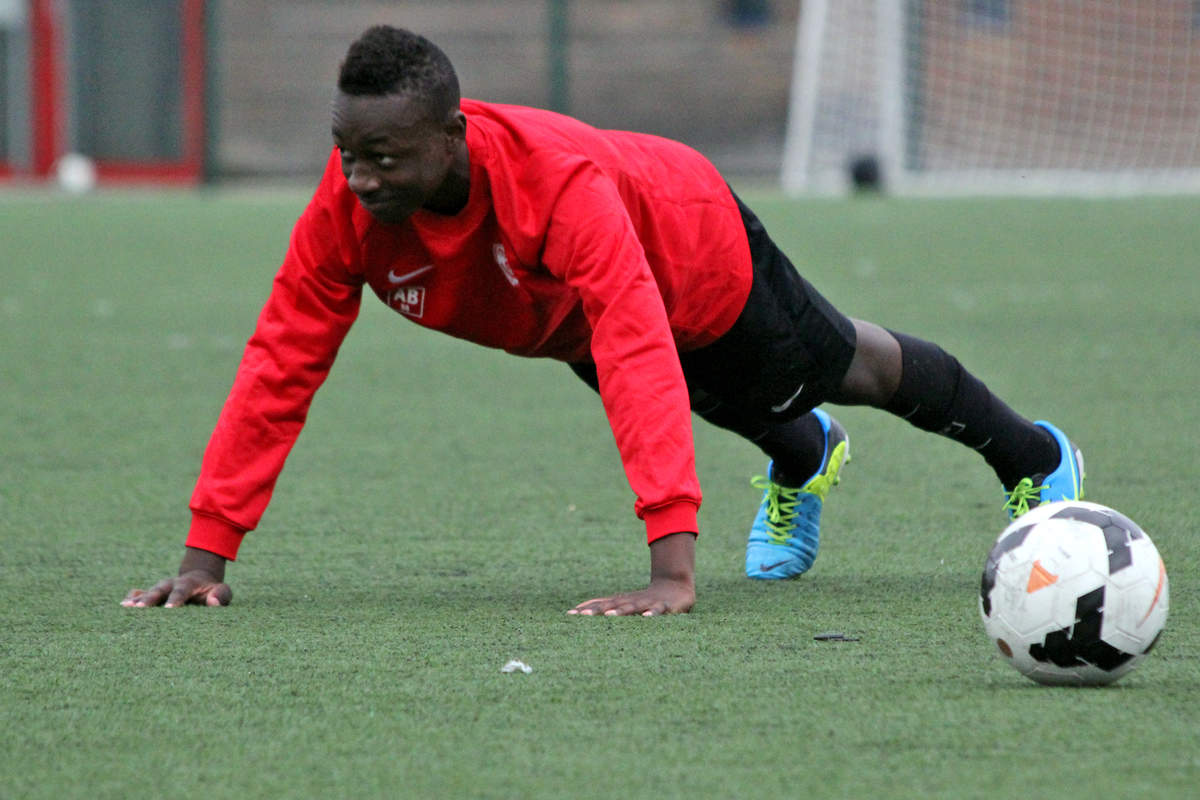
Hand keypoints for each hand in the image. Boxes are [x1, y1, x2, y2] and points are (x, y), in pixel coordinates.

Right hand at [121, 547, 231, 607]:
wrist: (199, 580)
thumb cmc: (212, 591)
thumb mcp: (221, 591)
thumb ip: (221, 595)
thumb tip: (213, 601)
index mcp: (189, 583)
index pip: (182, 590)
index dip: (176, 599)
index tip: (169, 608)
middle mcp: (171, 584)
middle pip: (160, 589)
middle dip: (150, 598)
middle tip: (140, 607)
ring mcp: (160, 588)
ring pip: (148, 592)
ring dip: (137, 599)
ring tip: (126, 606)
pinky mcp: (153, 593)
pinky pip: (141, 594)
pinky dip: (132, 598)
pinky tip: (123, 604)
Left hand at [568, 531, 695, 616]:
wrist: (675, 586)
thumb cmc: (644, 599)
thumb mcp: (623, 602)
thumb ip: (604, 605)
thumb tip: (578, 609)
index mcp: (621, 602)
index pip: (600, 604)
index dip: (585, 609)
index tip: (569, 615)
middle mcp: (631, 601)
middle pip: (612, 606)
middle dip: (597, 611)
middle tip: (582, 616)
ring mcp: (647, 603)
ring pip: (632, 608)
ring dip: (621, 612)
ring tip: (609, 616)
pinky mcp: (665, 607)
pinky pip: (658, 611)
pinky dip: (651, 614)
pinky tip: (646, 619)